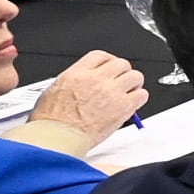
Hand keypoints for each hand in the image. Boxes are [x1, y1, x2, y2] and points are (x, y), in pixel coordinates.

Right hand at [22, 49, 145, 144]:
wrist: (58, 136)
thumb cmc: (51, 121)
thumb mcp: (53, 90)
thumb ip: (72, 82)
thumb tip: (80, 84)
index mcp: (77, 73)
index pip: (100, 56)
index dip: (108, 61)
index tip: (110, 67)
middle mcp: (96, 79)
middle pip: (121, 63)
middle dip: (123, 72)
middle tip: (122, 81)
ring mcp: (111, 91)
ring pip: (135, 76)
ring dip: (134, 84)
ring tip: (129, 92)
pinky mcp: (123, 107)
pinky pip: (141, 95)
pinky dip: (139, 98)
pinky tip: (132, 104)